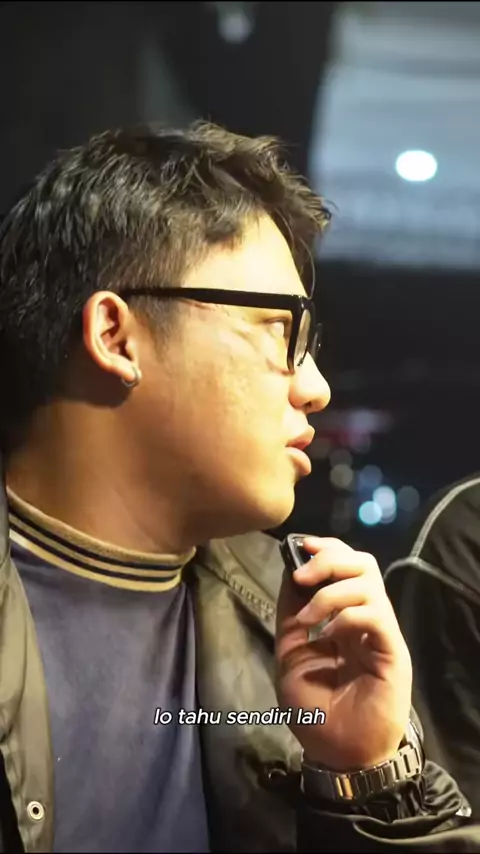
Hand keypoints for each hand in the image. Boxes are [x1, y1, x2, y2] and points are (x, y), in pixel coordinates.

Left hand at [275, 537, 411, 770]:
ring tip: (308, 618)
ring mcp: (381, 634)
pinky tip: (329, 636)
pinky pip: (376, 616)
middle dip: (330, 559)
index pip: (345, 565)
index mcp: (344, 617)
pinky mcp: (392, 653)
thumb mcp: (291, 655)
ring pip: (369, 583)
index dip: (326, 549)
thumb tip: (288, 572)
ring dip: (331, 592)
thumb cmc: (315, 711)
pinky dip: (347, 616)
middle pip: (363, 563)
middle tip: (302, 575)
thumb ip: (291, 615)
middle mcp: (366, 619)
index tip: (300, 546)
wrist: (336, 755)